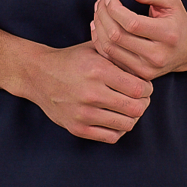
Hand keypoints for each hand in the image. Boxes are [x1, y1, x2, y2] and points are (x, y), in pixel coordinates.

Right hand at [22, 41, 152, 142]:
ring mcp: (83, 114)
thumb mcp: (95, 49)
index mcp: (98, 70)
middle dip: (143, 103)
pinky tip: (117, 119)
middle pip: (136, 108)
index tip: (144, 86)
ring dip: (133, 117)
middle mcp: (91, 93)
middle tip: (140, 98)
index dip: (147, 88)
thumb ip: (120, 55)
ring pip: (126, 124)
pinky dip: (119, 130)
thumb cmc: (72, 60)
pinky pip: (111, 137)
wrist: (39, 75)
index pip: (139, 88)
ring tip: (129, 108)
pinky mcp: (77, 128)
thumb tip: (147, 66)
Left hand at [90, 0, 186, 79]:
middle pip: (117, 36)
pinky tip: (98, 26)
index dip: (115, 9)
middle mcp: (158, 56)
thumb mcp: (171, 0)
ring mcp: (146, 69)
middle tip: (100, 1)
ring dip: (98, 27)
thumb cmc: (176, 20)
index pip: (132, 23)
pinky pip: (109, 58)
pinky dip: (99, 41)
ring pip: (110, 48)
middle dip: (103, 15)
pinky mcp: (137, 75)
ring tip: (98, 11)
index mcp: (168, 35)